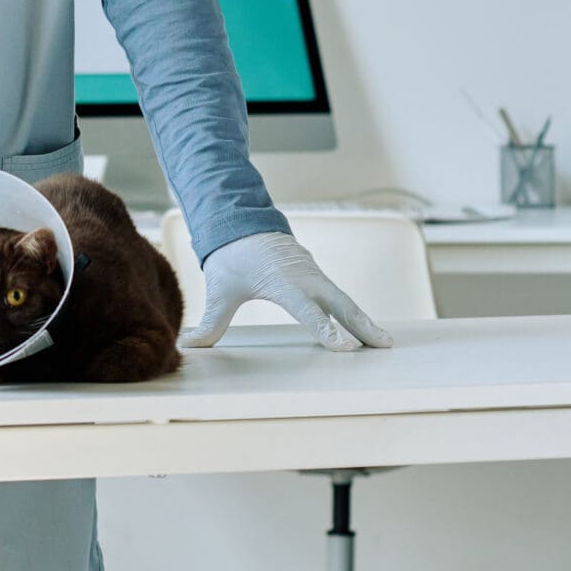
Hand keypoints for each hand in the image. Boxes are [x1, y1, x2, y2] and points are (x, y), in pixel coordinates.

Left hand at [179, 232, 393, 351]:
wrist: (241, 223)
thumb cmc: (231, 257)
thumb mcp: (220, 289)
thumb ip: (210, 322)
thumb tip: (186, 346)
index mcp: (282, 281)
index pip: (308, 310)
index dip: (326, 329)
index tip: (346, 347)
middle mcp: (304, 277)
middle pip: (339, 304)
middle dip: (362, 325)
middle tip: (384, 346)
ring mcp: (314, 275)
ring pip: (343, 300)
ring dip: (363, 320)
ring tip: (384, 343)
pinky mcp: (316, 276)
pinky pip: (338, 296)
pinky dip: (354, 312)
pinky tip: (365, 330)